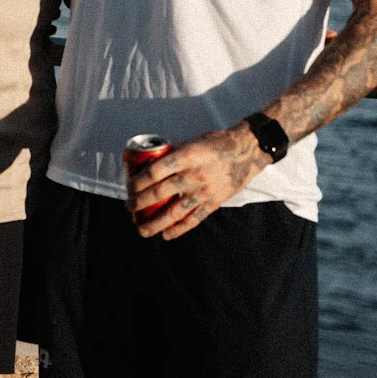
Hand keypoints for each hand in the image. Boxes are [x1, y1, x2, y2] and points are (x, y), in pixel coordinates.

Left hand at [129, 125, 271, 239]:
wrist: (247, 152)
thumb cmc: (215, 144)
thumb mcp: (192, 142)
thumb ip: (172, 154)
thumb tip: (147, 163)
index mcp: (186, 157)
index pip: (155, 171)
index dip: (139, 181)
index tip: (129, 187)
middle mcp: (194, 175)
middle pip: (160, 193)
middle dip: (140, 203)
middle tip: (128, 207)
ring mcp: (204, 191)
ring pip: (174, 211)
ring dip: (154, 223)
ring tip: (141, 229)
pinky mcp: (214, 202)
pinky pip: (194, 219)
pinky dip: (178, 229)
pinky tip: (165, 235)